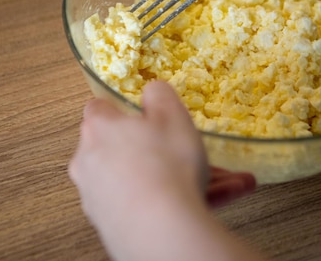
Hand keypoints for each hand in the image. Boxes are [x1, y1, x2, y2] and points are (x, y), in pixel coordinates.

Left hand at [69, 81, 256, 259]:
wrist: (163, 230)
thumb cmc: (165, 165)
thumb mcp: (171, 114)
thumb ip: (159, 94)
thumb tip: (152, 90)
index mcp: (99, 129)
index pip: (99, 110)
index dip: (123, 109)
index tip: (143, 113)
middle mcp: (90, 163)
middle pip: (129, 148)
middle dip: (169, 149)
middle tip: (198, 151)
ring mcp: (100, 198)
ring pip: (149, 179)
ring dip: (187, 177)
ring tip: (229, 183)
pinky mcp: (115, 226)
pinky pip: (151, 204)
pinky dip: (179, 201)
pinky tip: (216, 201)